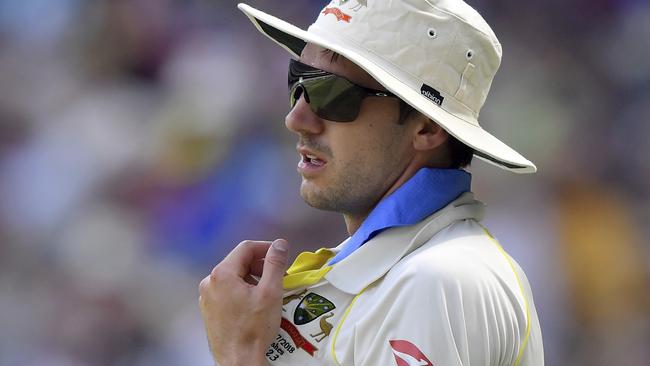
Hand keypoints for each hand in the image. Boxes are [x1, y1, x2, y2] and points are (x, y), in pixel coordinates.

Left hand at [199, 239, 288, 365]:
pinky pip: (227, 291)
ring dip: (252, 278)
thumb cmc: (254, 329)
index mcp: (222, 274)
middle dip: (259, 265)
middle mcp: (209, 282)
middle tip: (277, 275)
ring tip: (267, 291)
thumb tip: (280, 244)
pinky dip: (242, 290)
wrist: (238, 361)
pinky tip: (254, 304)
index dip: (266, 248)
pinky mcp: (209, 309)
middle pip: (238, 261)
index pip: (246, 248)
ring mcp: (207, 297)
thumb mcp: (270, 292)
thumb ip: (275, 264)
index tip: (281, 255)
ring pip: (233, 277)